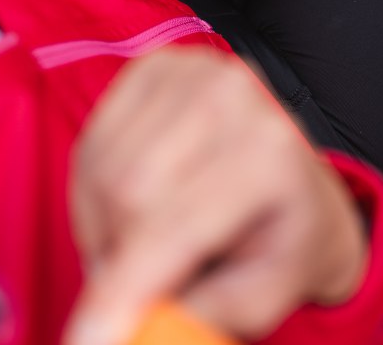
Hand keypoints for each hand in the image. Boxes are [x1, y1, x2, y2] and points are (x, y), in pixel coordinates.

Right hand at [65, 50, 367, 344]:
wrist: (295, 181)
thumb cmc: (281, 242)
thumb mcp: (258, 301)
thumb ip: (195, 320)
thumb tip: (133, 329)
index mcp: (271, 154)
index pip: (177, 225)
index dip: (124, 287)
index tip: (87, 338)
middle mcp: (234, 96)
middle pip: (130, 194)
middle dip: (116, 258)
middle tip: (133, 290)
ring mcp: (191, 71)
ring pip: (104, 170)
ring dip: (103, 227)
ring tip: (141, 245)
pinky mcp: (154, 66)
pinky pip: (93, 143)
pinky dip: (94, 192)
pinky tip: (128, 207)